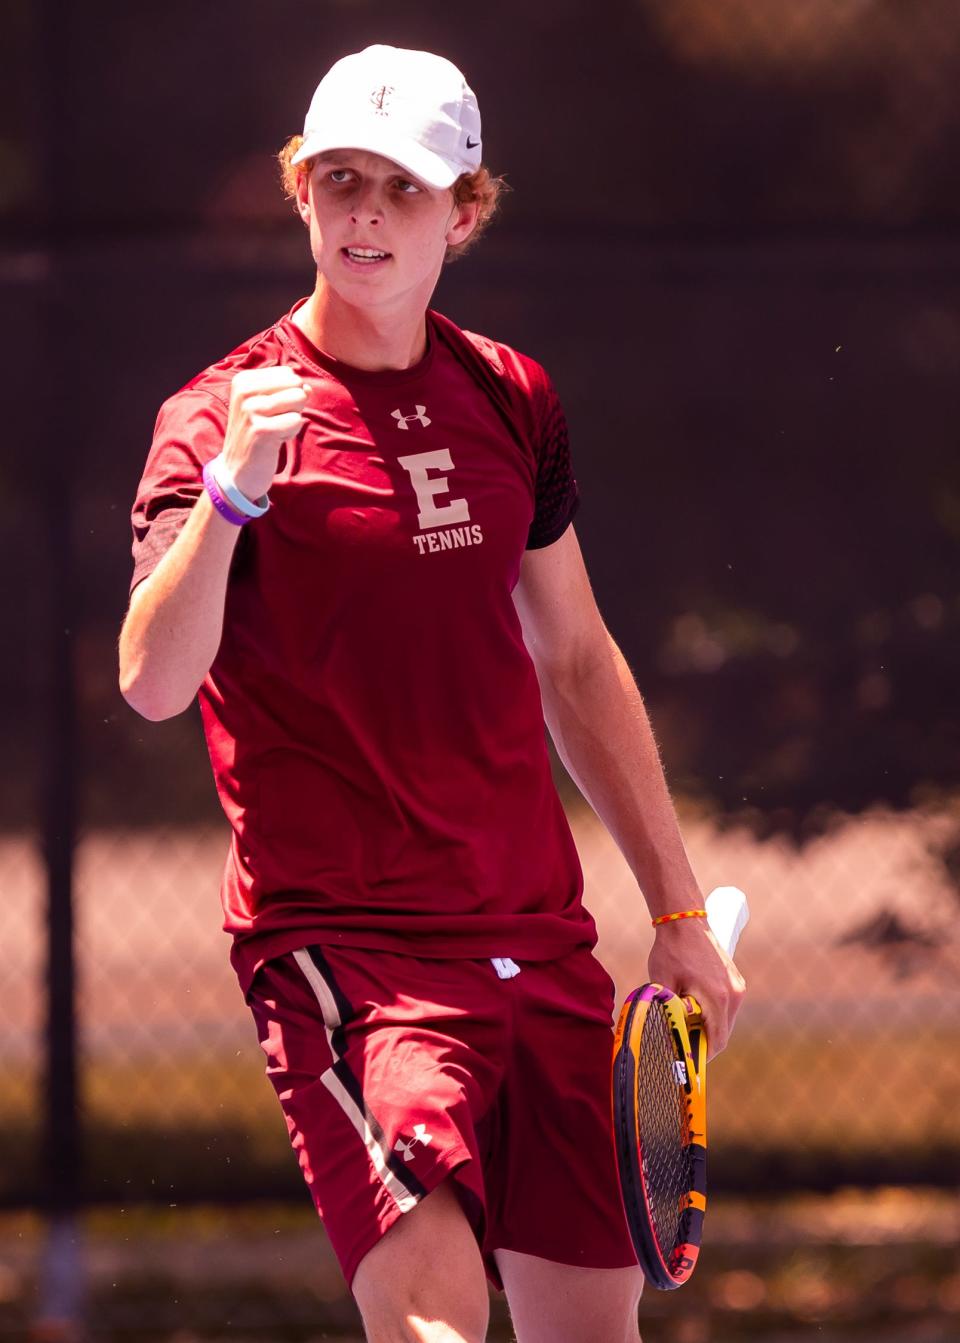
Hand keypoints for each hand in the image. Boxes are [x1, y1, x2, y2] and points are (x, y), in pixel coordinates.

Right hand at [222, 366, 309, 500]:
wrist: (238, 469)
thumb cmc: (258, 433)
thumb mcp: (269, 406)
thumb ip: (290, 391)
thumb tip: (308, 388)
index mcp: (243, 380)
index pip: (288, 373)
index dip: (287, 394)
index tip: (268, 412)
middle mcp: (244, 391)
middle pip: (295, 384)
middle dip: (293, 406)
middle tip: (273, 422)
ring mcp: (250, 410)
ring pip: (298, 399)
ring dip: (292, 419)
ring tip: (273, 430)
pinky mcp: (261, 430)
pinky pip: (296, 421)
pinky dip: (291, 433)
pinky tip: (274, 441)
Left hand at [646, 916, 745, 1058]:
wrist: (684, 921)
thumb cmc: (671, 951)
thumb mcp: (662, 984)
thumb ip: (667, 1013)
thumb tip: (665, 1037)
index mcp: (717, 999)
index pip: (716, 1041)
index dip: (701, 1056)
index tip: (686, 1062)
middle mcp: (733, 995)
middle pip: (722, 1033)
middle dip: (703, 1042)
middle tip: (681, 1045)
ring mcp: (737, 986)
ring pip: (725, 1020)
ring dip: (708, 1027)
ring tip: (685, 1024)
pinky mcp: (735, 980)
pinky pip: (727, 1006)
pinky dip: (713, 1013)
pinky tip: (694, 1008)